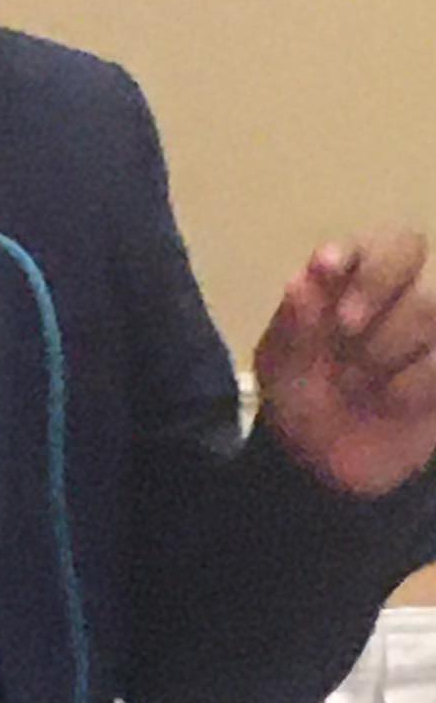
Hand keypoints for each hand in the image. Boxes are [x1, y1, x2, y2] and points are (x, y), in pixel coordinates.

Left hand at [254, 231, 435, 495]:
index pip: (375, 242)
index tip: (327, 267)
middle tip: (345, 327)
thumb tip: (301, 280)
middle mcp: (400, 295)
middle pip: (412, 251)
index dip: (359, 250)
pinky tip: (391, 400)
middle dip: (376, 284)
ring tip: (356, 378)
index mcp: (355, 280)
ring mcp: (431, 334)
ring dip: (390, 341)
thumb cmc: (299, 395)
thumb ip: (293, 324)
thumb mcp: (281, 365)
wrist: (322, 460)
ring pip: (433, 307)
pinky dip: (416, 380)